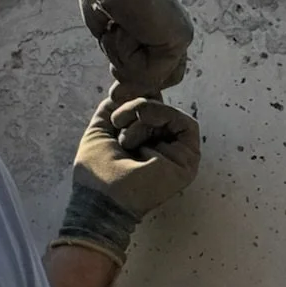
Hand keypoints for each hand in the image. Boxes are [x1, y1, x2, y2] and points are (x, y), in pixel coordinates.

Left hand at [53, 91, 201, 264]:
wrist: (101, 199)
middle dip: (133, 106)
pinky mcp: (189, 158)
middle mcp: (161, 147)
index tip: (117, 94)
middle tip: (117, 122)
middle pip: (156, 108)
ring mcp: (177, 154)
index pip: (146, 109)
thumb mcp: (99, 131)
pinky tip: (141, 121)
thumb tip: (126, 87)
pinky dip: (160, 114)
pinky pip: (183, 123)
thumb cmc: (96, 173)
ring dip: (141, 113)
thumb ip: (112, 108)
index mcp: (142, 144)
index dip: (133, 97)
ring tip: (124, 135)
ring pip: (167, 113)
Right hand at [77, 0, 192, 93]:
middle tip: (116, 39)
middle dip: (130, 73)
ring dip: (123, 59)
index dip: (134, 78)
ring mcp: (179, 39)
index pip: (156, 72)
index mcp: (161, 30)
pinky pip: (147, 72)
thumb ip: (120, 61)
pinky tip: (122, 27)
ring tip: (117, 26)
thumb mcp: (109, 34)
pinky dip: (125, 54)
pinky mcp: (176, 41)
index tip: (115, 80)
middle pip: (156, 81)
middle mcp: (175, 35)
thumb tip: (119, 96)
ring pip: (148, 78)